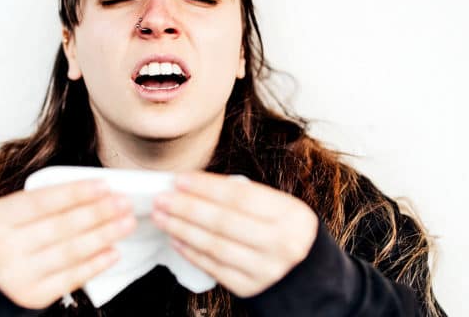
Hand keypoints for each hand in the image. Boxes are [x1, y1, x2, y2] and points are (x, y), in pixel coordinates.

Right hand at [0, 180, 136, 308]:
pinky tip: (113, 251)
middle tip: (124, 202)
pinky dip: (95, 263)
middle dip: (99, 212)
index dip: (76, 192)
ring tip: (126, 222)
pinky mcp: (32, 296)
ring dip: (104, 235)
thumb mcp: (6, 213)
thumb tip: (94, 191)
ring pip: (71, 252)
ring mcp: (16, 276)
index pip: (42, 201)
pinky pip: (71, 278)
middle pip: (61, 227)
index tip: (105, 184)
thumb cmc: (1, 237)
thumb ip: (40, 202)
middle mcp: (1, 248)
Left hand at [151, 171, 317, 297]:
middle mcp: (282, 243)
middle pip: (223, 221)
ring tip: (161, 216)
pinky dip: (190, 251)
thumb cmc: (284, 231)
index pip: (240, 196)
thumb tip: (194, 186)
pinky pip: (213, 267)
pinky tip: (175, 238)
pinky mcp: (251, 289)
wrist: (307, 275)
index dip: (206, 187)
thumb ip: (245, 197)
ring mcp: (266, 269)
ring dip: (181, 229)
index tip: (179, 179)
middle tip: (161, 198)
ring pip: (214, 245)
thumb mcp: (280, 209)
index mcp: (291, 215)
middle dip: (186, 207)